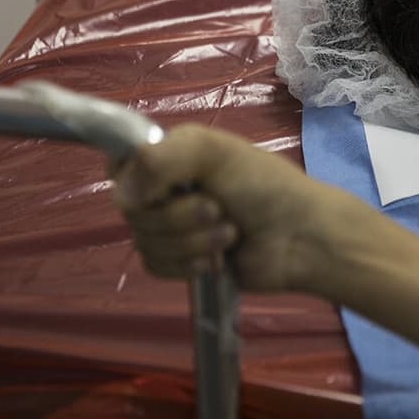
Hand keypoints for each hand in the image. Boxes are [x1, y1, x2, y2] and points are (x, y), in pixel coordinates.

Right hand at [109, 123, 346, 292]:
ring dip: (192, 241)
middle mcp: (162, 189)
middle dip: (180, 216)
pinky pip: (156, 266)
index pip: (119, 166)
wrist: (299, 236)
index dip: (136, 181)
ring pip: (146, 242)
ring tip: (230, 232)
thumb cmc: (262, 184)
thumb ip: (161, 159)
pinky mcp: (178, 262)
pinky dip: (188, 264)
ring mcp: (169, 227)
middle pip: (133, 212)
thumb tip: (124, 197)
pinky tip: (218, 259)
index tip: (168, 186)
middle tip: (219, 208)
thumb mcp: (214, 152)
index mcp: (166, 155)